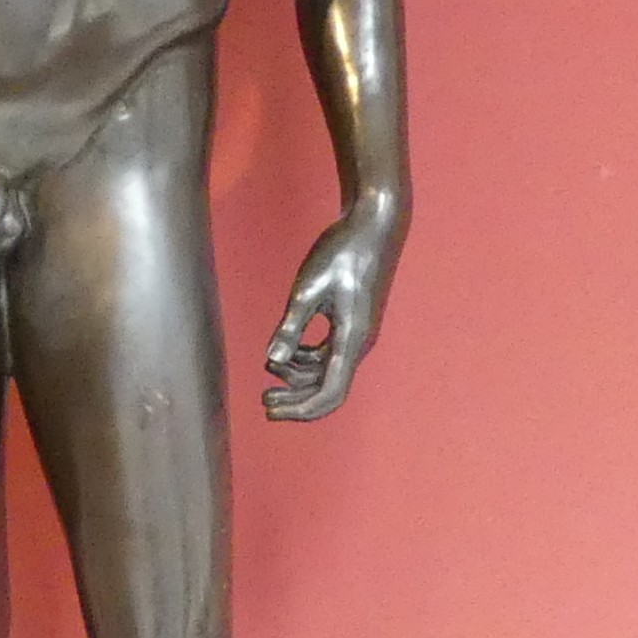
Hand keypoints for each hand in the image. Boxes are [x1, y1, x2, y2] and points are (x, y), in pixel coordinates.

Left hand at [263, 204, 402, 421]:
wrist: (374, 226)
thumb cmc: (341, 252)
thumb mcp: (308, 289)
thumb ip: (290, 327)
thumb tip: (272, 360)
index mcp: (351, 339)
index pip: (330, 393)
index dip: (301, 409)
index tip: (270, 411)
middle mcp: (358, 344)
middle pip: (327, 387)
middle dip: (295, 398)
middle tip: (264, 400)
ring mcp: (356, 335)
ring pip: (326, 371)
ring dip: (297, 376)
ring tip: (269, 371)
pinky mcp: (351, 323)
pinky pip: (328, 354)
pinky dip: (305, 358)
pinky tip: (284, 353)